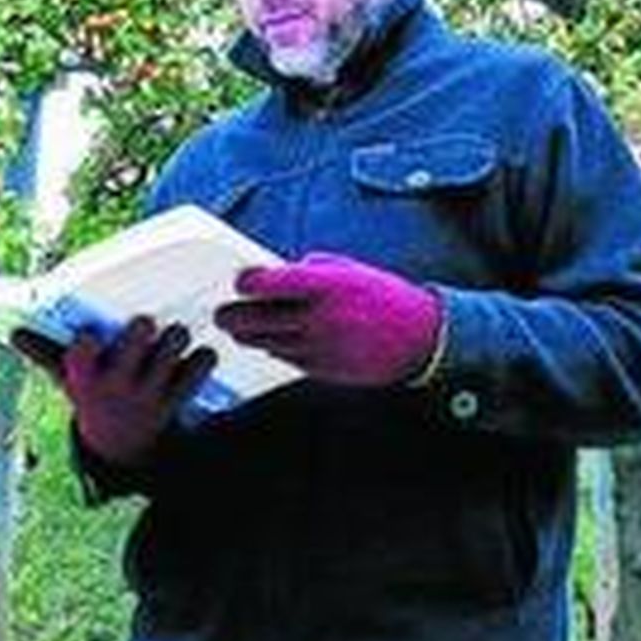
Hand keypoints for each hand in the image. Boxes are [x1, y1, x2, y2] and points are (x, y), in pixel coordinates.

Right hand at [11, 316, 215, 467]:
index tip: (89, 334)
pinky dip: (202, 358)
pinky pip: (200, 366)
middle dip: (142, 326)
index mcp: (84, 379)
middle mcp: (116, 385)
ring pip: (172, 343)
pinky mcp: (178, 398)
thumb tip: (14, 331)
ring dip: (175, 336)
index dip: (87, 342)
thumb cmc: (94, 397)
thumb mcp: (67, 380)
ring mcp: (149, 393)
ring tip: (172, 337)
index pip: (80, 353)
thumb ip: (45, 352)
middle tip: (144, 324)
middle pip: (136, 338)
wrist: (123, 449)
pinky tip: (195, 358)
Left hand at [215, 253, 442, 386]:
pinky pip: (285, 358)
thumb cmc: (384, 298)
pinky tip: (274, 341)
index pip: (268, 283)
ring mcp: (318, 346)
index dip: (246, 283)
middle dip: (231, 317)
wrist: (418, 338)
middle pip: (255, 320)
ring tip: (241, 328)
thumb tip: (279, 275)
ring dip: (249, 336)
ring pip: (265, 342)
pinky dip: (276, 349)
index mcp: (325, 285)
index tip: (238, 281)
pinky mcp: (321, 369)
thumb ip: (312, 271)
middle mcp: (317, 317)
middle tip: (221, 313)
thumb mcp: (350, 271)